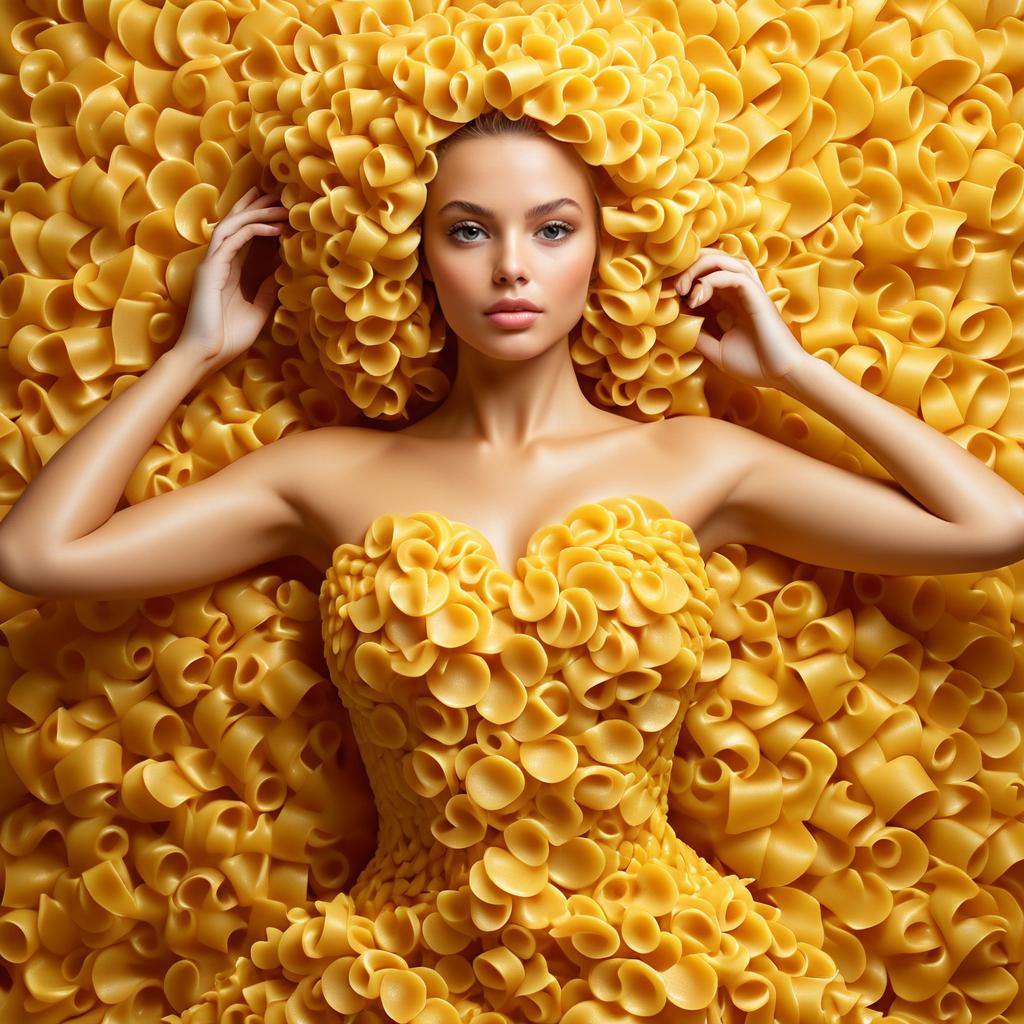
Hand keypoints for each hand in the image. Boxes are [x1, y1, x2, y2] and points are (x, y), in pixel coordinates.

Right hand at [176, 186, 288, 370]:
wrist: (205, 355)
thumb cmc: (227, 339)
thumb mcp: (257, 312)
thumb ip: (267, 292)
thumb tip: (281, 273)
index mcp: (228, 272)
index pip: (243, 237)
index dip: (258, 219)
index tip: (279, 208)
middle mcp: (218, 263)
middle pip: (236, 224)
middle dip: (256, 206)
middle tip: (278, 193)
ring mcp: (212, 264)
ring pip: (233, 226)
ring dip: (257, 213)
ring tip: (280, 205)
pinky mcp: (210, 269)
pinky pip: (232, 240)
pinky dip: (253, 230)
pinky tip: (273, 228)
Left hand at [666, 246, 809, 388]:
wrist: (783, 375)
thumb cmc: (756, 365)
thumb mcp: (717, 350)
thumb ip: (700, 336)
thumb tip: (677, 326)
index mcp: (732, 300)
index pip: (706, 273)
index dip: (684, 277)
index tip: (666, 295)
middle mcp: (741, 290)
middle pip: (713, 258)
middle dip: (688, 265)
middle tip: (672, 287)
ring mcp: (750, 291)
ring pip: (723, 259)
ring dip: (697, 267)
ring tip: (682, 289)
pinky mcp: (758, 296)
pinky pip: (733, 275)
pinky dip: (710, 280)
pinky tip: (697, 298)